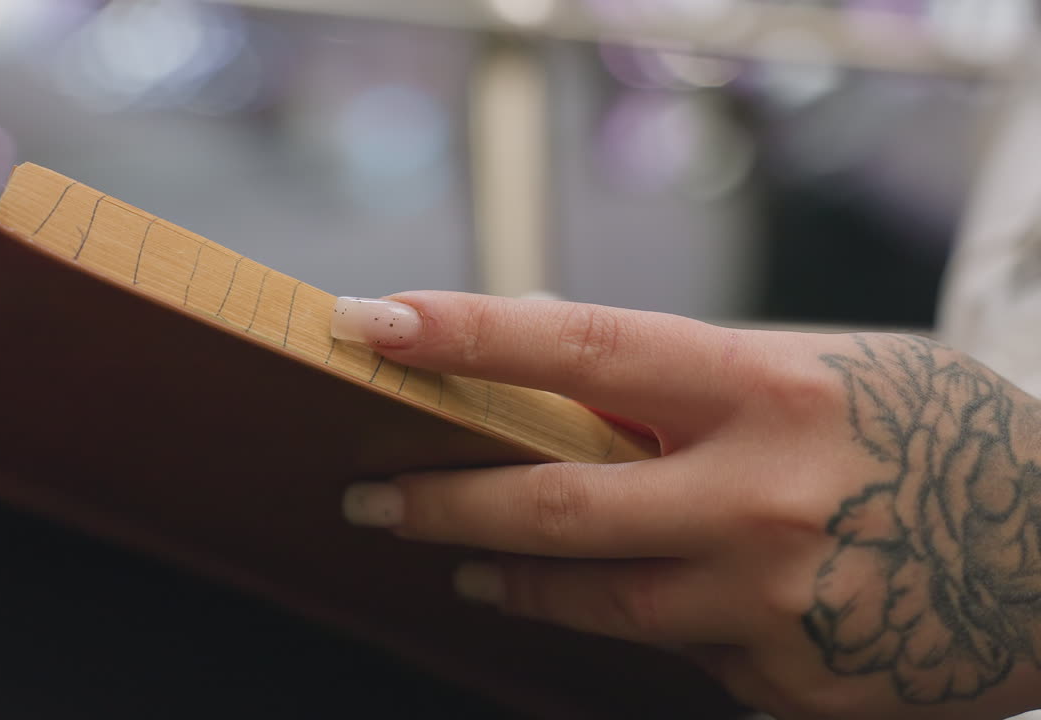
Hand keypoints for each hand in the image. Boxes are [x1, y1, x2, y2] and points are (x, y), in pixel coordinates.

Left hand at [331, 292, 1040, 719]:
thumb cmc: (935, 436)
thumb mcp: (819, 373)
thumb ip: (687, 381)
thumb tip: (552, 376)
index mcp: (771, 390)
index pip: (583, 347)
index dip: (465, 333)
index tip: (372, 321)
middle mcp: (765, 501)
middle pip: (555, 509)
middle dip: (442, 505)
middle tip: (372, 497)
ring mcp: (777, 609)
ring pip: (599, 604)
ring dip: (515, 579)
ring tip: (471, 560)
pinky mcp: (792, 689)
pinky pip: (686, 654)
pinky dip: (668, 621)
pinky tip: (698, 599)